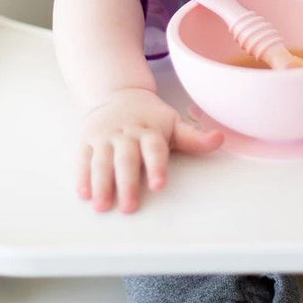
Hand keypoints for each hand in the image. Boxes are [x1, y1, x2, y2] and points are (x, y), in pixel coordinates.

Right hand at [78, 88, 222, 212]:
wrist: (118, 94)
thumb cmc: (150, 116)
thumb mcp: (173, 124)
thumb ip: (194, 138)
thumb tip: (219, 139)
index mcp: (150, 131)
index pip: (154, 149)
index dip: (157, 166)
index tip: (159, 185)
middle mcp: (127, 134)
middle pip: (127, 159)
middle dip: (128, 183)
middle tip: (129, 207)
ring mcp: (106, 137)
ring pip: (103, 161)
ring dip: (102, 183)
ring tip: (102, 206)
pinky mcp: (88, 140)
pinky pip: (84, 158)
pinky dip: (83, 176)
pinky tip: (84, 193)